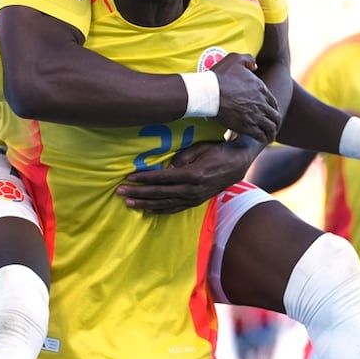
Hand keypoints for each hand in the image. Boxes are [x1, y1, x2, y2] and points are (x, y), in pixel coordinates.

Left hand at [116, 138, 261, 213]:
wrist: (239, 164)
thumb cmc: (218, 151)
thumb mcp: (202, 148)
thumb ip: (183, 157)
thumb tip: (167, 167)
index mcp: (193, 175)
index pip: (163, 178)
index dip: (145, 178)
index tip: (129, 177)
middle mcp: (192, 190)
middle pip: (160, 193)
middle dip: (139, 192)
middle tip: (120, 192)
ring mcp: (194, 198)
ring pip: (165, 204)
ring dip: (145, 203)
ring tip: (128, 203)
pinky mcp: (196, 202)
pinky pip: (174, 209)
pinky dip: (159, 210)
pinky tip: (147, 209)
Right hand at [210, 53, 278, 143]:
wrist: (209, 92)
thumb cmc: (220, 76)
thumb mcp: (235, 59)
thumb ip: (248, 60)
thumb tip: (256, 66)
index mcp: (261, 88)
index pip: (273, 102)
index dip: (274, 108)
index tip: (272, 113)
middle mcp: (261, 103)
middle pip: (275, 116)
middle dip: (276, 122)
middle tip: (274, 126)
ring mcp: (255, 115)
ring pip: (270, 127)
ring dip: (272, 132)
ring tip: (270, 136)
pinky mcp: (247, 127)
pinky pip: (261, 135)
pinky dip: (263, 138)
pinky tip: (262, 139)